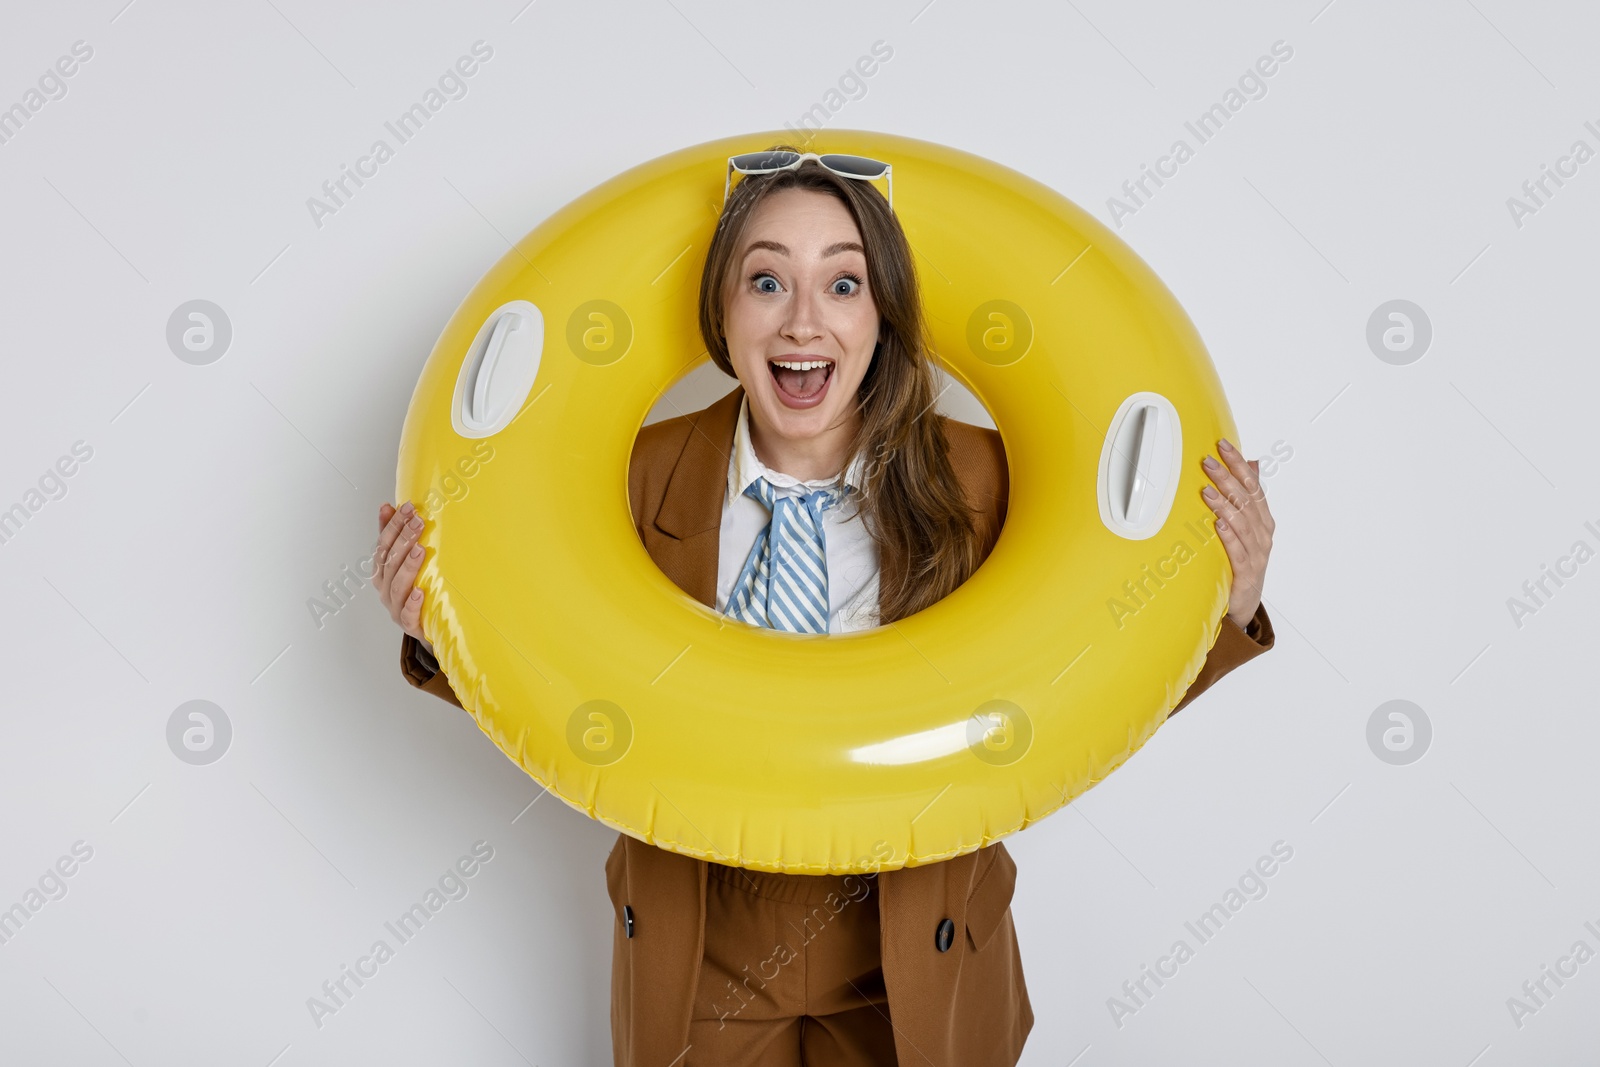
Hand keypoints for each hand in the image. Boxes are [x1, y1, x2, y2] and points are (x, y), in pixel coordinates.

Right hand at [376, 500, 430, 646]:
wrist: (426, 626)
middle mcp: (384, 588)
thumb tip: (388, 506)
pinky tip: (420, 591)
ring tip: (420, 550)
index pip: (383, 545)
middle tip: (418, 522)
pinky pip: (407, 614)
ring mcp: (394, 607)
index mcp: (381, 571)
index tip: (406, 508)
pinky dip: (412, 603)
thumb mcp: (404, 562)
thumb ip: (395, 536)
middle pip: (390, 562)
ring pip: (397, 585)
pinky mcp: (408, 624)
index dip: (393, 525)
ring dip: (408, 566)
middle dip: (403, 540)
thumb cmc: (413, 589)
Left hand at [1200, 439, 1273, 629]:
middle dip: (1227, 479)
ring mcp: (1257, 553)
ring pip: (1242, 524)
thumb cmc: (1244, 560)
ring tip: (1207, 492)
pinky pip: (1239, 551)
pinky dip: (1229, 536)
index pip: (1252, 485)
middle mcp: (1263, 533)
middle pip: (1246, 501)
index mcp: (1263, 519)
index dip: (1238, 464)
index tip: (1223, 445)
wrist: (1245, 602)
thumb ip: (1248, 496)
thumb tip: (1252, 463)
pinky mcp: (1247, 571)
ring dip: (1225, 506)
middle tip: (1208, 462)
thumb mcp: (1246, 527)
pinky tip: (1219, 524)